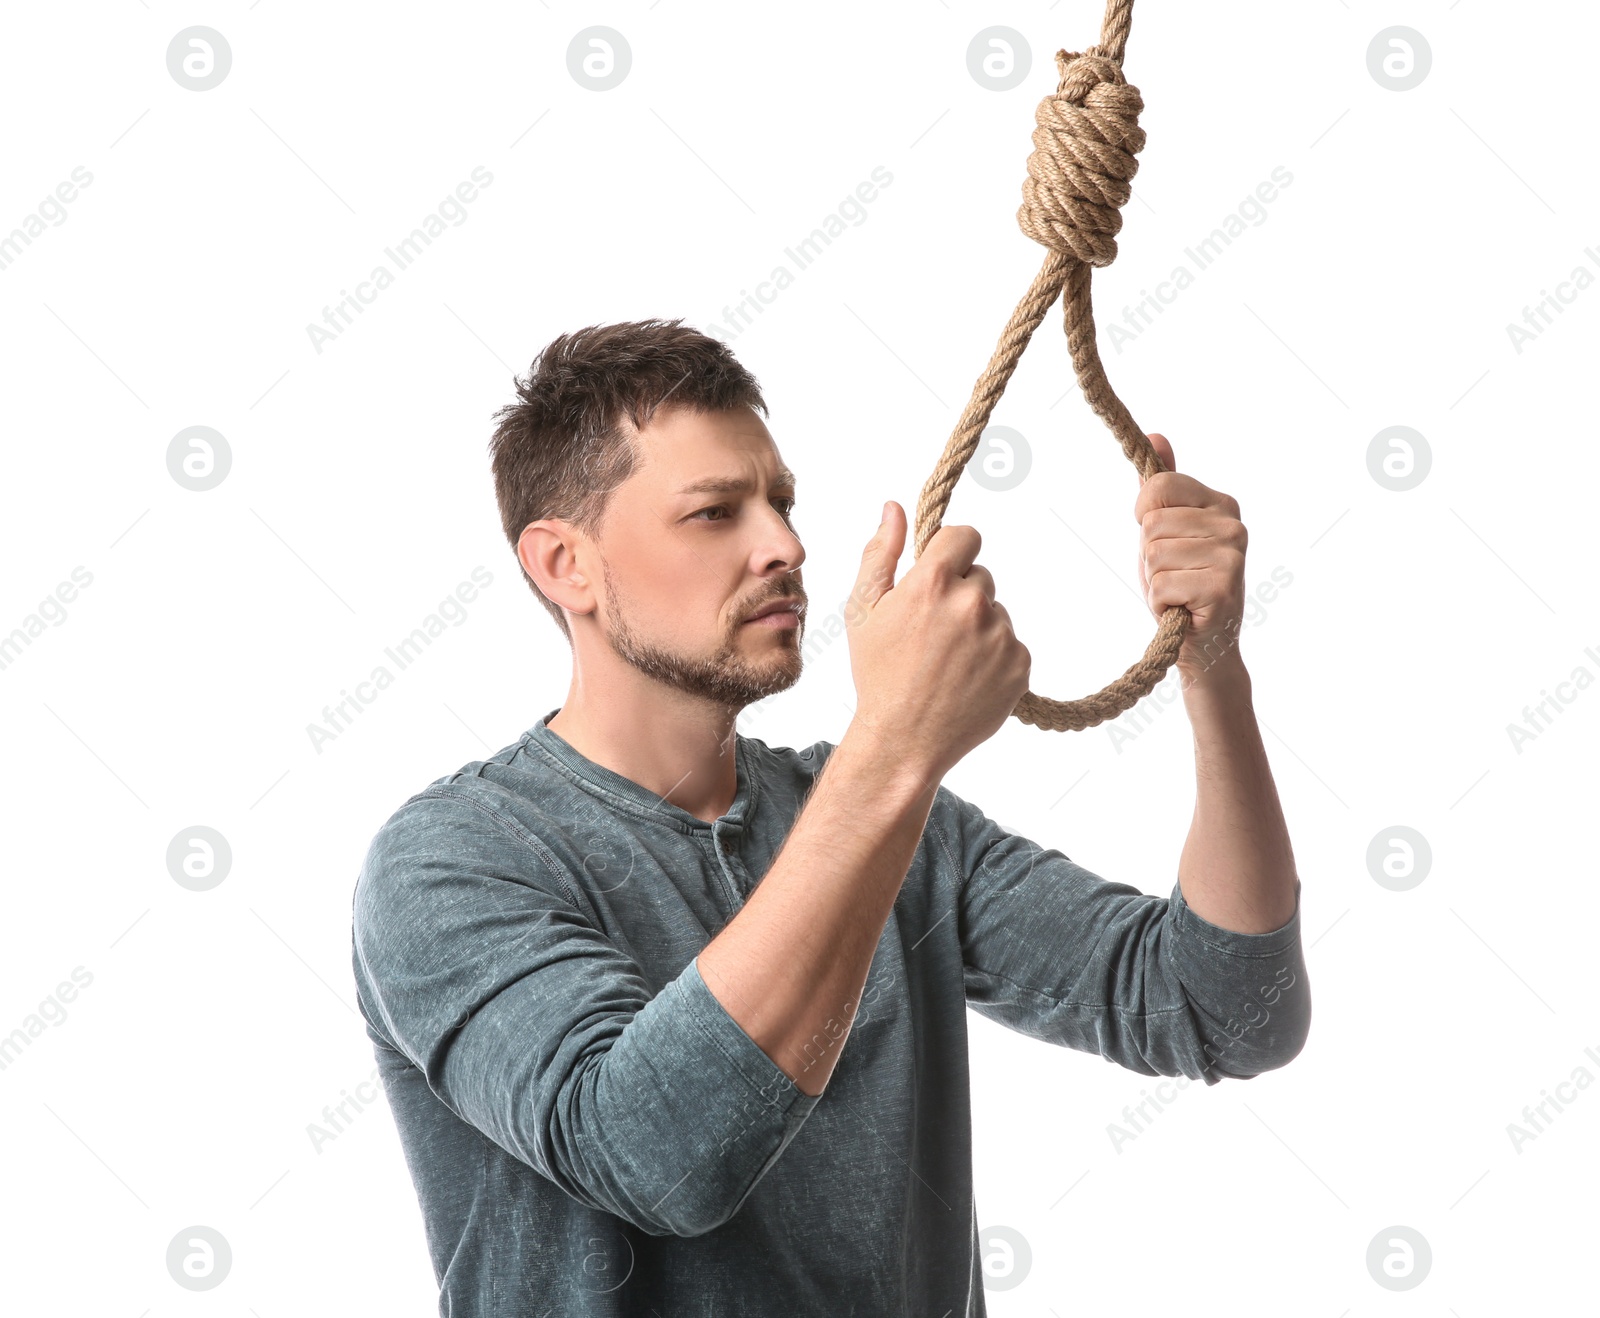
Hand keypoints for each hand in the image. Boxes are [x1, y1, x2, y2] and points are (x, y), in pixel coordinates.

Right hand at [843, 502, 1030, 782]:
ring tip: (948, 662)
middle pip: (980, 575)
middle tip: (933, 632)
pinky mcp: (1020, 664)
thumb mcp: (863, 610)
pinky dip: (994, 657)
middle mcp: (972, 603)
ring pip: (996, 612)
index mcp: (932, 583)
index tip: (940, 573)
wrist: (904, 740)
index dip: (951, 552)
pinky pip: (1011, 644)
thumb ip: (880, 553)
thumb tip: (893, 508)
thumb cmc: (877, 674)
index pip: (965, 535)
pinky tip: (966, 679)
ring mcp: (1000, 635)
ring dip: (978, 627)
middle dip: (960, 594)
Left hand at [1134, 433, 1248, 677]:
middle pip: (1151, 523)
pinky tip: (1182, 610)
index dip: (1144, 516)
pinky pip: (1160, 584)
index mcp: (1221, 503)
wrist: (1203, 644)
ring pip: (1153, 554)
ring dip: (1155, 582)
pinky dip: (1161, 604)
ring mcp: (1232, 556)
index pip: (1157, 486)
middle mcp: (1233, 524)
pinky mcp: (1221, 588)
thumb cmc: (1181, 584)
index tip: (1162, 537)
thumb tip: (1155, 435)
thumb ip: (1160, 488)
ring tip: (1179, 592)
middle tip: (1176, 574)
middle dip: (1150, 556)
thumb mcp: (1165, 531)